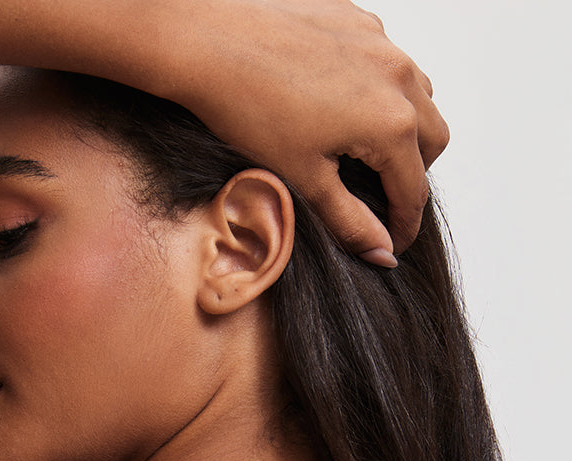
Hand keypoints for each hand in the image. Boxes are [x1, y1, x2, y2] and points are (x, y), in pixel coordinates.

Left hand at [162, 0, 448, 260]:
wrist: (211, 41)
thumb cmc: (250, 109)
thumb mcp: (304, 179)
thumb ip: (350, 221)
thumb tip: (381, 253)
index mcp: (391, 122)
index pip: (415, 189)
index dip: (404, 226)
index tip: (391, 244)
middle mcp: (399, 76)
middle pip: (432, 140)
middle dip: (413, 175)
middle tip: (379, 198)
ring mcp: (381, 42)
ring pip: (418, 94)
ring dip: (402, 128)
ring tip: (361, 151)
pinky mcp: (359, 19)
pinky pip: (387, 60)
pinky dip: (378, 89)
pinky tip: (338, 104)